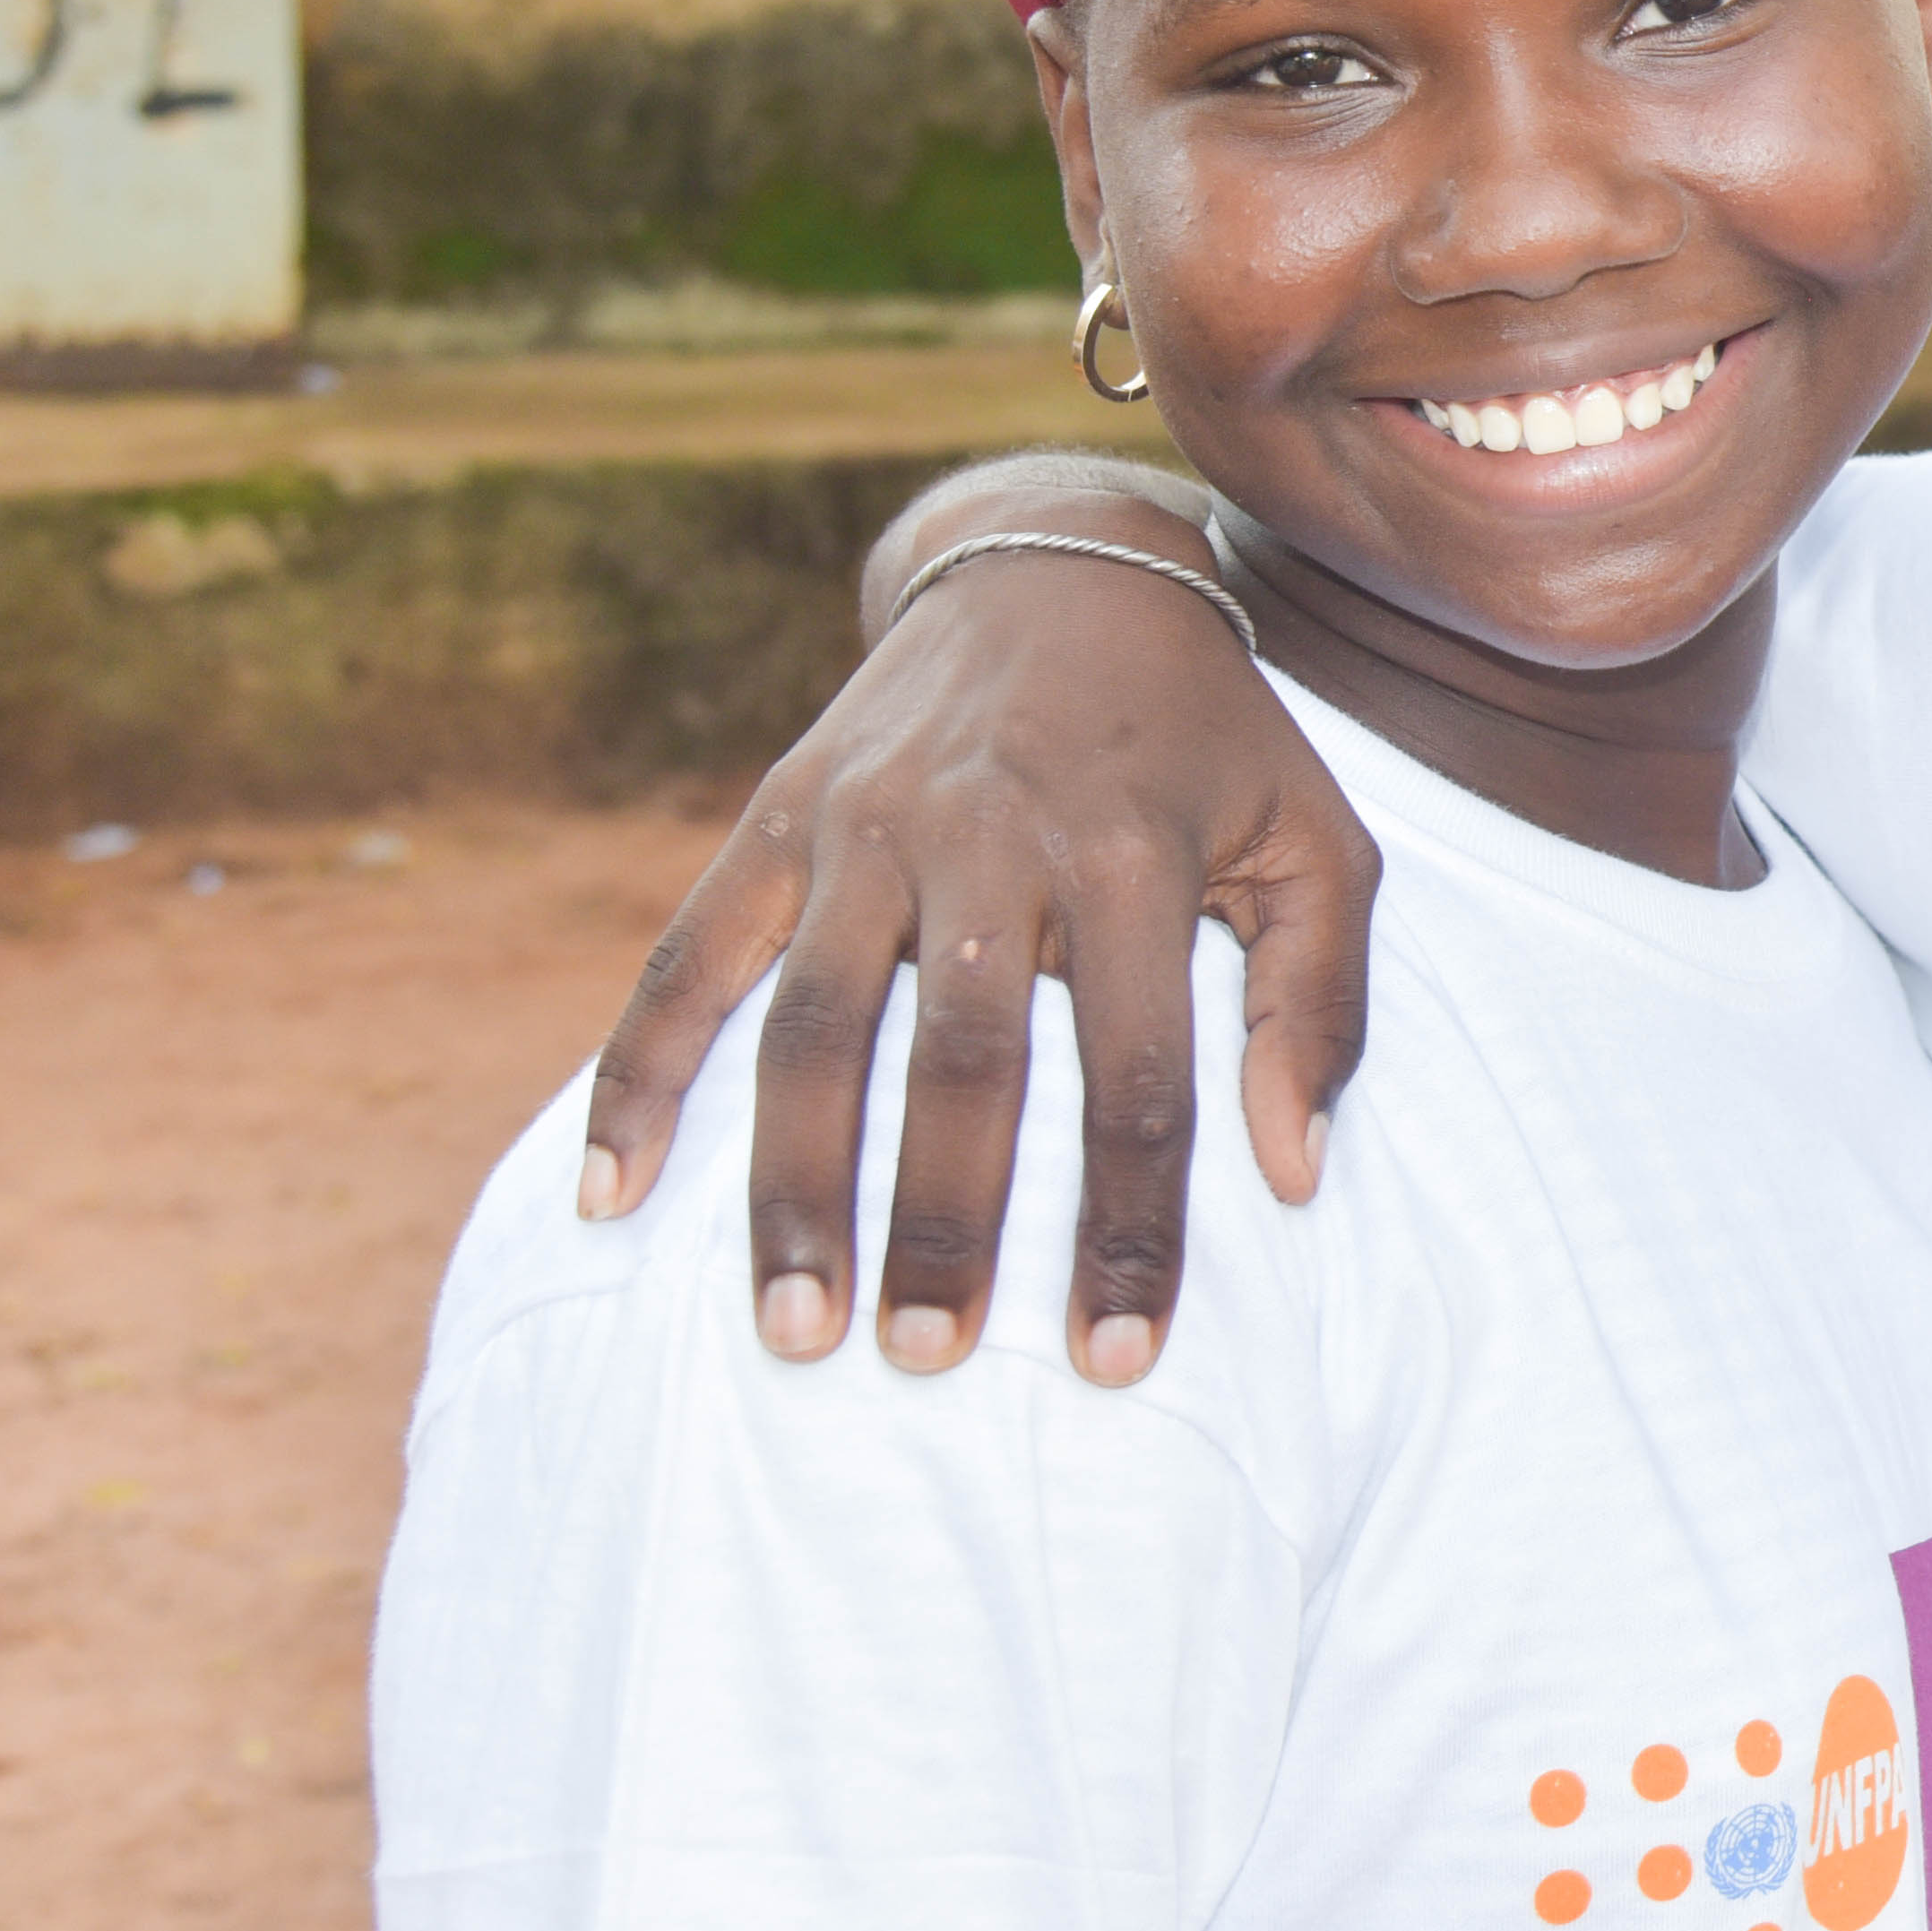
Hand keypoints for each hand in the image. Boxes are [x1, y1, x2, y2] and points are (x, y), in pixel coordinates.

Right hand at [577, 455, 1379, 1382]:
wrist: (1066, 569)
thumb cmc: (1211, 741)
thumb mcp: (1316, 840)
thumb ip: (1321, 1006)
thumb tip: (1291, 1176)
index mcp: (1136, 855)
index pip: (1138, 1079)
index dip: (1128, 1227)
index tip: (1117, 1355)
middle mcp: (992, 839)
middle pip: (962, 1065)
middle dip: (943, 1226)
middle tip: (930, 1361)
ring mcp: (866, 826)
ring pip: (813, 1029)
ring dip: (792, 1189)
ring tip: (795, 1329)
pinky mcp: (775, 815)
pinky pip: (687, 959)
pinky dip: (637, 1075)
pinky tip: (610, 1199)